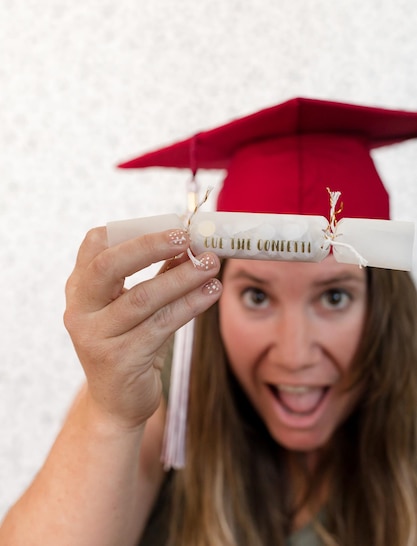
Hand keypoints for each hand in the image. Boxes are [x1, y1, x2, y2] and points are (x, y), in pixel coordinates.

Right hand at [63, 227, 221, 430]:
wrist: (117, 403)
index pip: (95, 246)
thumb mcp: (136, 306)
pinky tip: (210, 292)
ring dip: (182, 277)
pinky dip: (190, 304)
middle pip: (110, 266)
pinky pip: (161, 325)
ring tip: (211, 264)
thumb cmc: (129, 345)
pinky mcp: (120, 360)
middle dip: (151, 246)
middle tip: (187, 237)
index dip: (131, 231)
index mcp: (80, 290)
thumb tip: (188, 246)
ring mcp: (96, 337)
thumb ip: (156, 275)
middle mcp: (80, 311)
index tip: (170, 225)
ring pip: (143, 297)